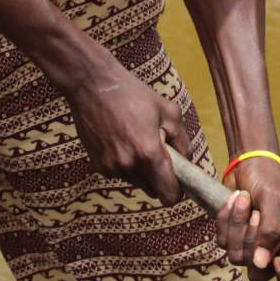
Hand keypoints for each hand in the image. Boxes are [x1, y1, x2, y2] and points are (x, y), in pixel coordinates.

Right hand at [65, 72, 190, 203]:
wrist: (92, 85)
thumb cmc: (133, 94)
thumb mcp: (169, 111)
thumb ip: (183, 142)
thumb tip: (187, 161)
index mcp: (149, 154)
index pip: (168, 195)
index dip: (177, 192)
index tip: (179, 183)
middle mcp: (129, 166)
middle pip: (152, 191)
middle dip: (160, 178)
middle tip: (159, 154)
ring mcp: (111, 167)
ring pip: (136, 182)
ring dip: (142, 170)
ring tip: (138, 141)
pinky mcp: (98, 165)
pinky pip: (120, 174)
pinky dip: (126, 165)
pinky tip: (122, 141)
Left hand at [217, 157, 279, 280]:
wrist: (249, 163)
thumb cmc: (269, 179)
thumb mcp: (273, 200)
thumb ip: (271, 232)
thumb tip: (262, 264)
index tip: (276, 261)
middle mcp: (277, 251)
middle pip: (259, 274)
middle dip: (251, 242)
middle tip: (256, 213)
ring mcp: (254, 247)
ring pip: (237, 258)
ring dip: (236, 226)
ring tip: (243, 199)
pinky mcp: (235, 239)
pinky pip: (223, 244)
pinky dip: (224, 221)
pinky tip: (233, 200)